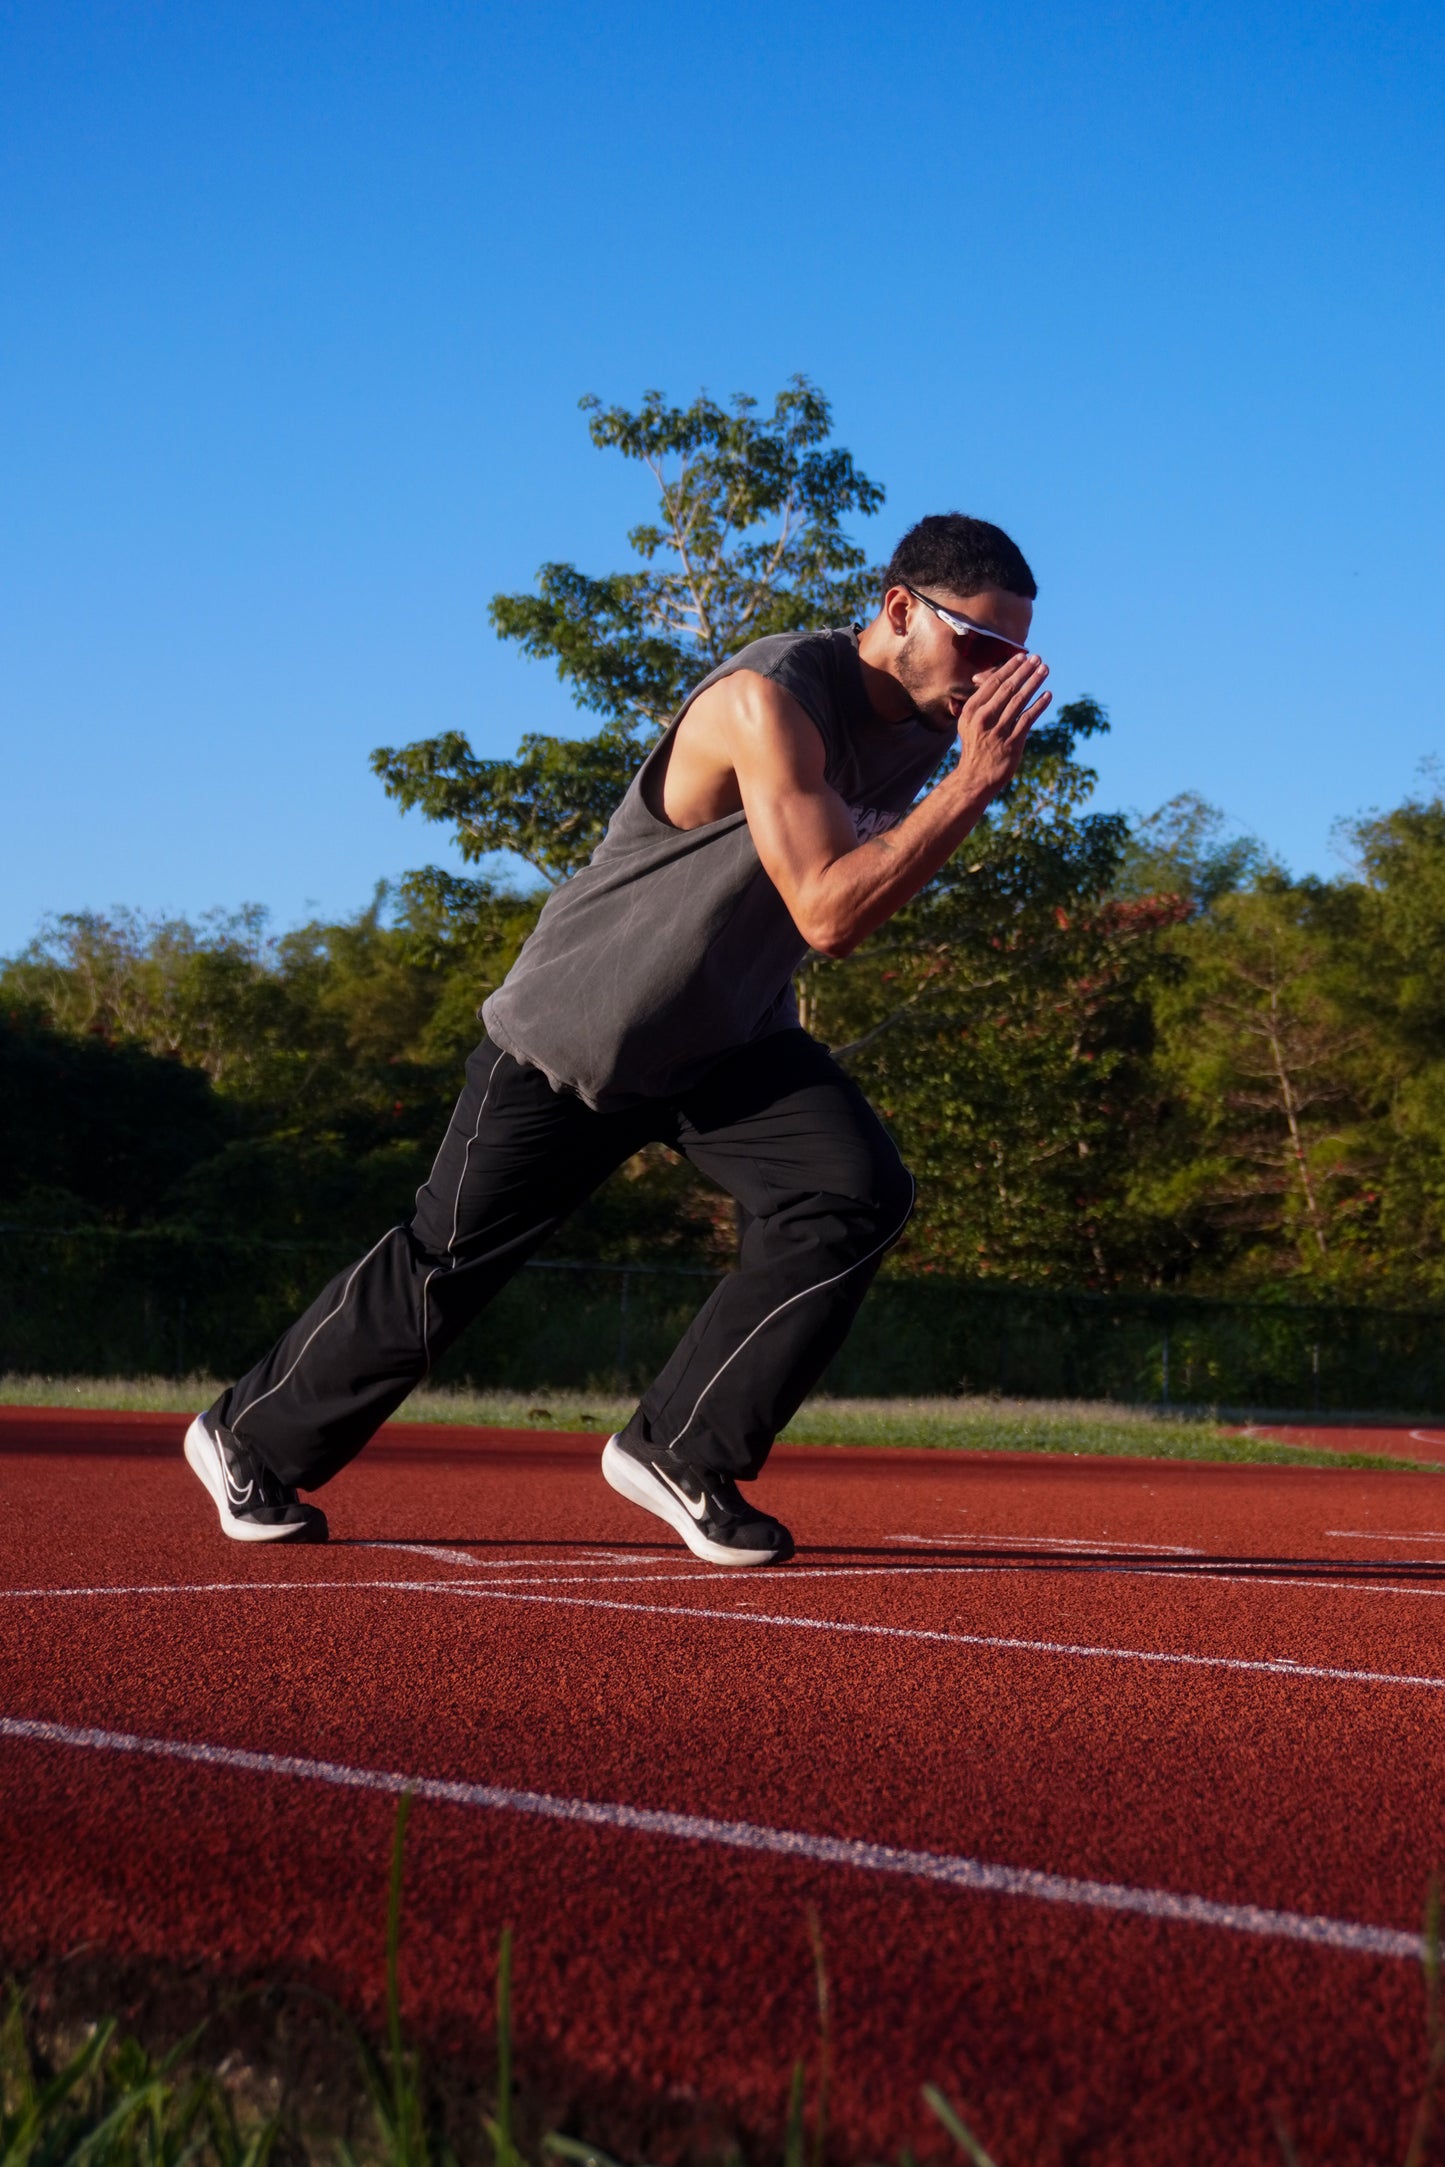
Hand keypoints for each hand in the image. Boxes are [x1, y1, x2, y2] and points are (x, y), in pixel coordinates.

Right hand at [954, 652, 1050, 800]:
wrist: (975, 777)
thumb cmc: (976, 745)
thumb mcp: (970, 723)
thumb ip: (981, 702)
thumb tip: (992, 678)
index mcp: (971, 710)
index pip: (993, 683)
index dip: (1010, 668)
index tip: (1022, 657)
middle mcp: (983, 718)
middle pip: (1008, 688)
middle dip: (1025, 671)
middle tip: (1038, 659)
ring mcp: (998, 731)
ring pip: (1019, 701)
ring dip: (1034, 683)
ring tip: (1045, 670)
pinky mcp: (1012, 743)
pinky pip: (1028, 719)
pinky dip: (1039, 706)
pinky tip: (1048, 695)